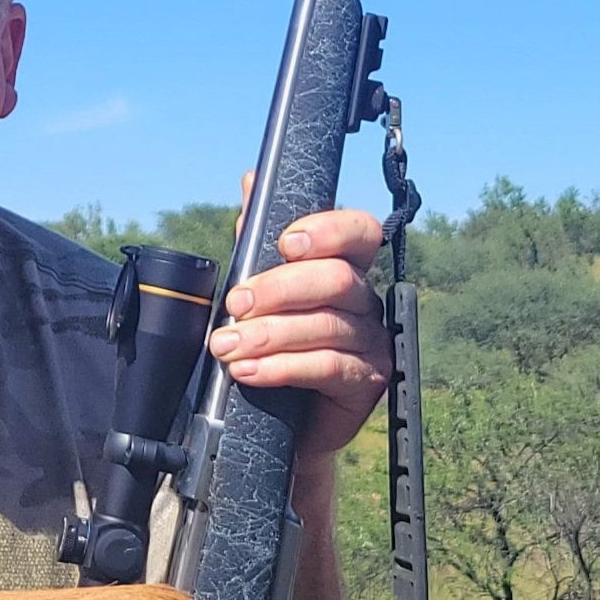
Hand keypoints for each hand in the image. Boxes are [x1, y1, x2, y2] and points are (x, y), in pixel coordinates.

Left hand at [204, 204, 389, 461]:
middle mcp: (366, 299)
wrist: (278, 418)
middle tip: (234, 305)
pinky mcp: (368, 381)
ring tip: (226, 347)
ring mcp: (373, 341)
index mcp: (345, 267)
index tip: (285, 244)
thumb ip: (257, 239)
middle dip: (277, 289)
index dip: (328, 231)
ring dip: (268, 335)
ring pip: (326, 326)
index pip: (359, 232)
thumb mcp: (259, 290)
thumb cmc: (273, 343)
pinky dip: (282, 367)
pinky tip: (249, 372)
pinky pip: (329, 366)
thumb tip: (252, 180)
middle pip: (336, 279)